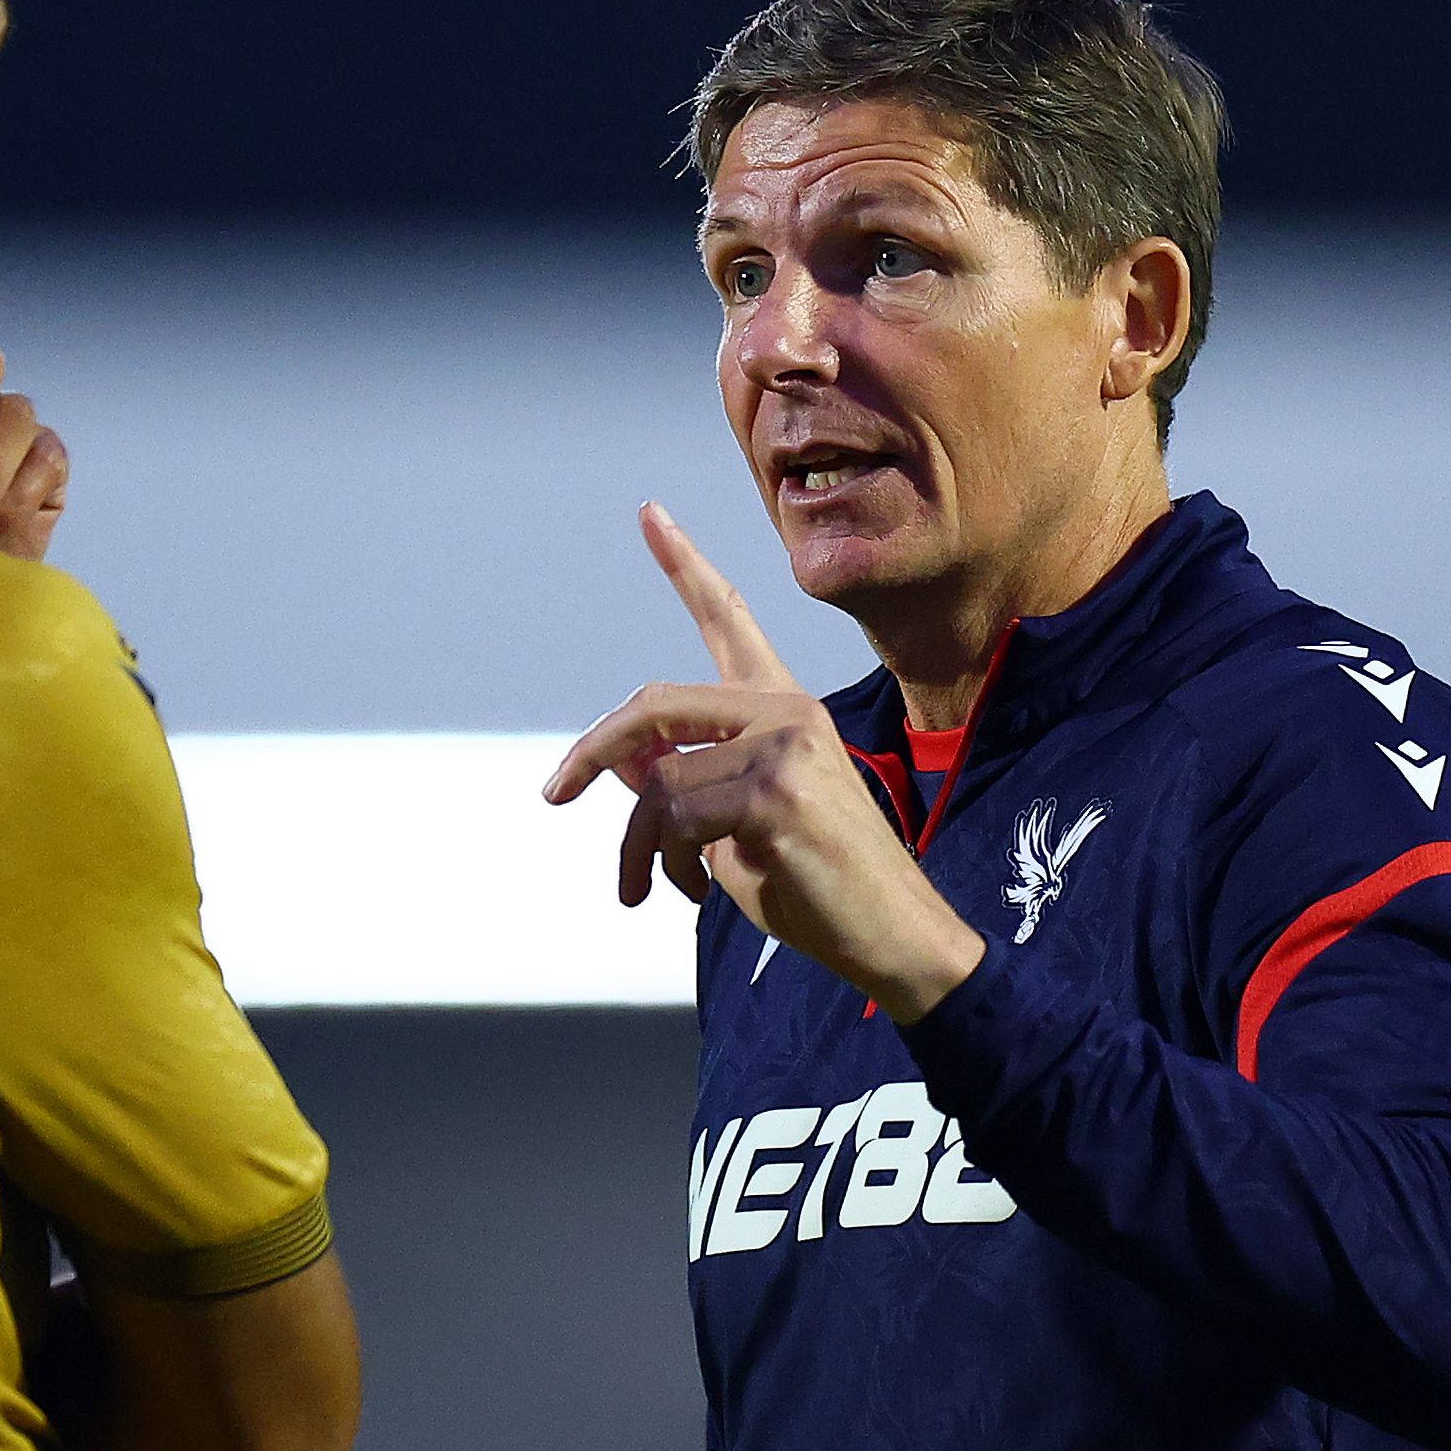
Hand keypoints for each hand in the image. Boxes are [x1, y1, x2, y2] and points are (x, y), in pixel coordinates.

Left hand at [542, 503, 985, 1019]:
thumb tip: (622, 759)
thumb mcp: (733, 827)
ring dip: (641, 845)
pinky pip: (675, 817)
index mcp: (783, 707)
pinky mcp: (776, 790)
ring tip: (660, 885)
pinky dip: (666, 864)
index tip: (648, 512)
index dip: (683, 564)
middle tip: (555, 792)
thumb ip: (684, 781)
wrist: (894, 937)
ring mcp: (786, 744)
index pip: (727, 619)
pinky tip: (700, 891)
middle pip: (654, 704)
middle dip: (593, 752)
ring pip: (658, 782)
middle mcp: (787, 709)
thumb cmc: (818, 886)